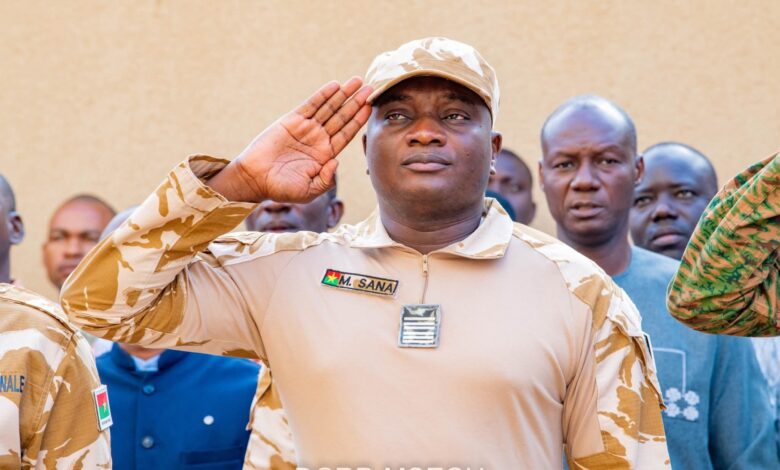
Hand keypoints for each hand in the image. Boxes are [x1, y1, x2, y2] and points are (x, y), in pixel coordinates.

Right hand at [207, 77, 371, 202]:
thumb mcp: (308, 192)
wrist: (255, 179)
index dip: (359, 120)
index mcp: (325, 155)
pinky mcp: (292, 120)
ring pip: (329, 108)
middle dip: (356, 103)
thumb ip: (325, 180)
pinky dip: (323, 95)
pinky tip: (335, 86)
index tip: (370, 107)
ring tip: (356, 81)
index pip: (347, 134)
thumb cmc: (281, 189)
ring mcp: (306, 129)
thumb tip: (336, 162)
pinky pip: (311, 105)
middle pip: (342, 117)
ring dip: (343, 95)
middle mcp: (318, 140)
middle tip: (369, 88)